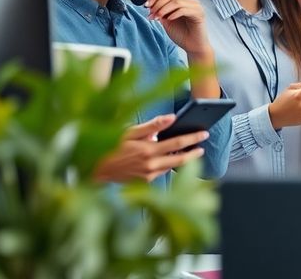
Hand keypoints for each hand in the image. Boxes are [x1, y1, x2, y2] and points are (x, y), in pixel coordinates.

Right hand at [93, 114, 208, 182]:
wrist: (96, 168)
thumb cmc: (111, 146)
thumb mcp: (131, 131)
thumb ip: (153, 125)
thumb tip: (172, 117)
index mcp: (148, 151)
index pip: (178, 143)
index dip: (193, 138)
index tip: (204, 134)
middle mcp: (151, 165)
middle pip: (180, 159)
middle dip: (194, 152)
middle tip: (203, 146)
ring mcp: (148, 176)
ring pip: (172, 167)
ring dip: (182, 160)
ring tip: (190, 151)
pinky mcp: (145, 182)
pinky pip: (162, 172)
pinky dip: (169, 165)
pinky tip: (170, 159)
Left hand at [146, 0, 211, 55]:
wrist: (193, 47)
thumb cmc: (181, 34)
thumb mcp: (165, 19)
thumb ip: (159, 8)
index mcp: (183, 0)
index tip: (146, 5)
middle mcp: (190, 1)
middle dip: (157, 3)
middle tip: (151, 14)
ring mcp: (196, 7)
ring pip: (176, 1)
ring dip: (163, 9)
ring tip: (158, 18)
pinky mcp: (199, 14)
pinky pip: (183, 10)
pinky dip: (173, 14)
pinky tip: (169, 20)